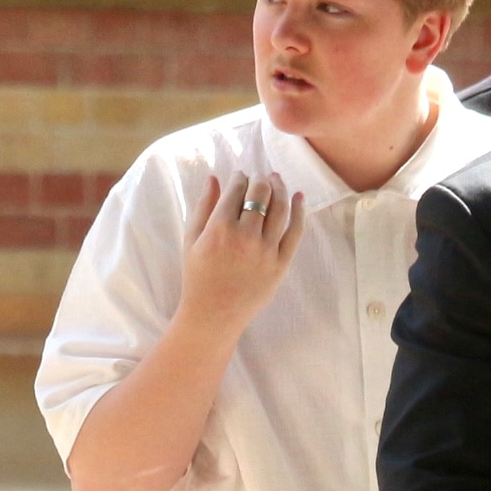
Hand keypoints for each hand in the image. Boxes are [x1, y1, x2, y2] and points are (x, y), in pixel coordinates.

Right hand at [178, 173, 305, 338]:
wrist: (213, 314)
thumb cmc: (198, 277)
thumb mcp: (191, 239)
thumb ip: (203, 206)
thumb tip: (215, 177)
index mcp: (219, 228)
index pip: (237, 189)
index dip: (240, 177)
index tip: (240, 176)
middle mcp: (245, 236)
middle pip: (261, 193)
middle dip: (260, 179)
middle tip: (259, 176)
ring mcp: (266, 250)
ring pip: (280, 207)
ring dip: (280, 188)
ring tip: (276, 180)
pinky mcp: (281, 264)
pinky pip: (295, 231)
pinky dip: (299, 211)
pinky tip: (299, 197)